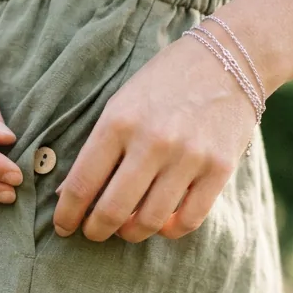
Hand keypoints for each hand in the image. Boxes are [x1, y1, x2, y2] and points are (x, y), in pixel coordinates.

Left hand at [52, 32, 257, 241]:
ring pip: (149, 221)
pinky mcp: (220, 170)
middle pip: (112, 211)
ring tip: (125, 229)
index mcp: (119, 122)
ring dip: (131, 234)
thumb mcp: (121, 104)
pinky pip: (188, 220)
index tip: (63, 226)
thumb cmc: (165, 82)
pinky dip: (169, 230)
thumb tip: (69, 194)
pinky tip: (161, 223)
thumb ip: (97, 148)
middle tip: (92, 233)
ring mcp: (189, 157)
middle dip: (95, 230)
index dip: (67, 215)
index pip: (82, 184)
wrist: (229, 59)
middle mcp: (153, 141)